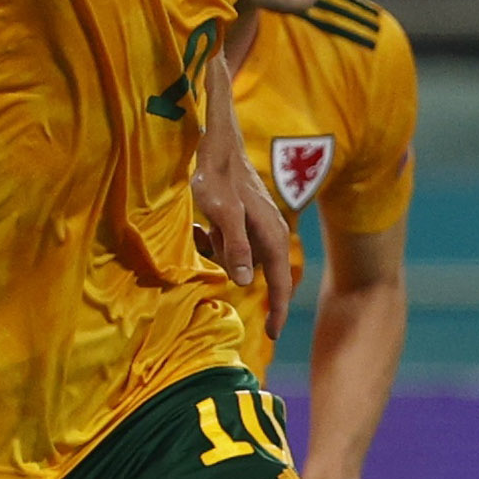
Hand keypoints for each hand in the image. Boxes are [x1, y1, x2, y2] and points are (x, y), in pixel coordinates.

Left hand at [193, 137, 296, 338]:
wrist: (218, 143)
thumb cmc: (218, 175)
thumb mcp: (222, 212)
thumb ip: (235, 246)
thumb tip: (245, 282)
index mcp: (272, 235)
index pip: (280, 281)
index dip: (278, 310)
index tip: (272, 335)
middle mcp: (270, 234)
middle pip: (259, 272)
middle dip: (233, 271)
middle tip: (211, 251)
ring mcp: (257, 227)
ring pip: (239, 259)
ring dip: (218, 253)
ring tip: (200, 230)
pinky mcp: (243, 222)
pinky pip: (230, 244)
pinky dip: (213, 242)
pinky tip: (198, 227)